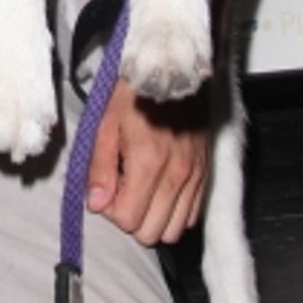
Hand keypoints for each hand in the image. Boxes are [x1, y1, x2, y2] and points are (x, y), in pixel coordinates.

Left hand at [86, 78, 209, 244]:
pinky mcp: (206, 173)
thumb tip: (96, 204)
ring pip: (174, 230)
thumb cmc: (135, 91)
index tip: (105, 189)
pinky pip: (192, 216)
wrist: (174, 68)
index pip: (128, 220)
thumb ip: (100, 167)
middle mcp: (177, 175)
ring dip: (153, 218)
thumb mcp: (105, 122)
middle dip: (131, 218)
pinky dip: (174, 211)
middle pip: (151, 233)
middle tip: (121, 191)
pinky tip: (159, 189)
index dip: (110, 210)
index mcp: (149, 162)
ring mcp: (196, 176)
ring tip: (140, 191)